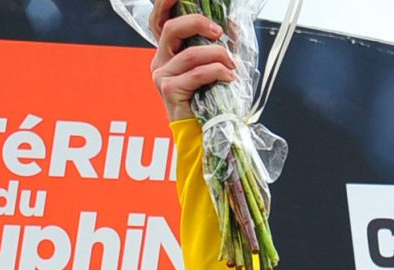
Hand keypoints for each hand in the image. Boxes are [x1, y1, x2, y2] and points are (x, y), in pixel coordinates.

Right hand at [150, 8, 238, 122]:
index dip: (164, 4)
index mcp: (169, 53)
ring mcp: (162, 75)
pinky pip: (196, 73)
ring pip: (190, 53)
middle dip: (197, 23)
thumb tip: (232, 24)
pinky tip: (228, 77)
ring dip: (217, 55)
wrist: (206, 134)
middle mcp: (161, 61)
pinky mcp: (168, 89)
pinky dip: (217, 72)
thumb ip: (221, 45)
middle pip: (171, 29)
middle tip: (219, 33)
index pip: (160, 21)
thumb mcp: (216, 67)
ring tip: (232, 65)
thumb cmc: (210, 102)